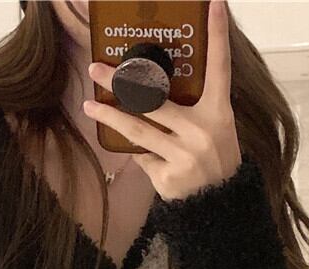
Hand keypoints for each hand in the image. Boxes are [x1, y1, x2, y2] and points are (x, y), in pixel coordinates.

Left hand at [83, 0, 241, 201]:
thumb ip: (194, 108)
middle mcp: (202, 131)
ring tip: (89, 104)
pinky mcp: (167, 177)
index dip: (217, 34)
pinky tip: (136, 151)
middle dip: (123, 82)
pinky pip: (143, 156)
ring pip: (139, 130)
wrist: (218, 208)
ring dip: (110, 116)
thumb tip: (156, 84)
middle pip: (156, 99)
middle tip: (97, 68)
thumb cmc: (214, 160)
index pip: (219, 67)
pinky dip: (138, 151)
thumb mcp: (216, 129)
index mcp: (219, 113)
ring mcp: (183, 156)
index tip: (214, 3)